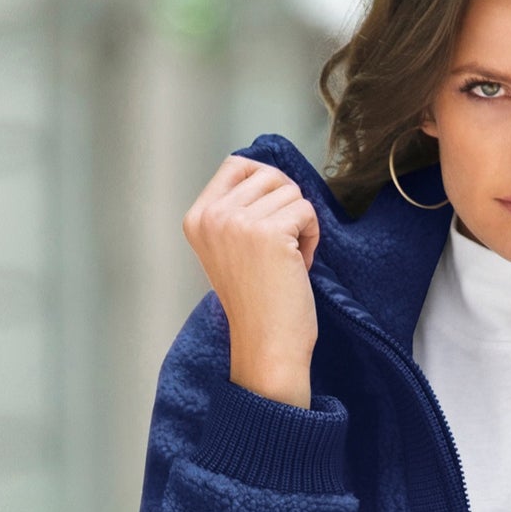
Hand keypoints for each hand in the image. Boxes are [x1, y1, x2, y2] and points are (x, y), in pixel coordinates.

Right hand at [181, 155, 319, 397]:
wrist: (266, 346)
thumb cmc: (257, 304)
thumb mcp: (230, 249)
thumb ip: (237, 212)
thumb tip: (271, 176)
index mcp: (197, 218)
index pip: (237, 165)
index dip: (265, 184)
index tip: (272, 218)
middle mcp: (212, 216)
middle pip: (269, 174)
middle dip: (286, 206)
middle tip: (282, 247)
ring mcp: (238, 222)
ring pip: (291, 192)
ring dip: (300, 224)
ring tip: (289, 260)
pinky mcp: (269, 232)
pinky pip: (307, 211)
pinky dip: (313, 236)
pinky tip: (300, 265)